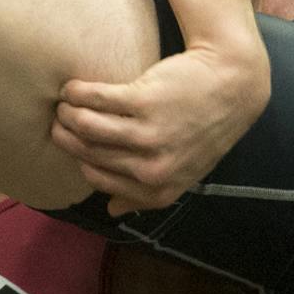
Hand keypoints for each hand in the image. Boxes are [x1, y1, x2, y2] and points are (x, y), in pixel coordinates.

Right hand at [53, 38, 269, 215]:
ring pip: (85, 127)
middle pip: (88, 153)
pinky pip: (94, 99)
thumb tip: (112, 210)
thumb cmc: (206, 126)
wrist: (233, 83)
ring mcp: (148, 135)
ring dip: (67, 113)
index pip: (97, 179)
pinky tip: (72, 88)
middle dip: (65, 135)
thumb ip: (147, 195)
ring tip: (64, 103)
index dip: (79, 160)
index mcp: (159, 189)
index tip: (74, 143)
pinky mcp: (143, 102)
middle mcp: (152, 168)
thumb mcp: (186, 172)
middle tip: (60, 120)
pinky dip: (76, 93)